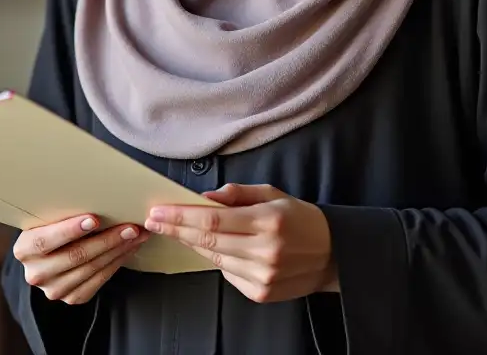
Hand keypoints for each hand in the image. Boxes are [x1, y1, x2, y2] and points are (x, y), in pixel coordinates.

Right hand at [12, 214, 149, 304]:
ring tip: (136, 236)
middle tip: (129, 226)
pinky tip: (128, 249)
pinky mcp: (72, 298)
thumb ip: (61, 211)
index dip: (70, 230)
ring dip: (118, 250)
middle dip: (107, 239)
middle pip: (75, 256)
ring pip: (91, 269)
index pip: (45, 240)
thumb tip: (94, 193)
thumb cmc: (51, 228)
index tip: (94, 219)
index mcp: (25, 249)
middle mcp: (36, 273)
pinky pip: (98, 281)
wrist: (47, 256)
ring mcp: (54, 289)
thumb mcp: (47, 218)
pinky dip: (116, 263)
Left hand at [144, 183, 337, 302]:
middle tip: (154, 220)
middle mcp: (264, 252)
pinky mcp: (260, 293)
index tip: (159, 211)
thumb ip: (236, 194)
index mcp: (267, 222)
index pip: (213, 219)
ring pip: (214, 258)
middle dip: (177, 229)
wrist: (332, 254)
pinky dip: (217, 258)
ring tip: (179, 229)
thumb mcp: (272, 194)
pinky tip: (215, 246)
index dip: (181, 216)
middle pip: (208, 240)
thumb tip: (204, 198)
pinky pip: (227, 274)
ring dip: (193, 243)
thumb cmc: (300, 218)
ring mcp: (262, 276)